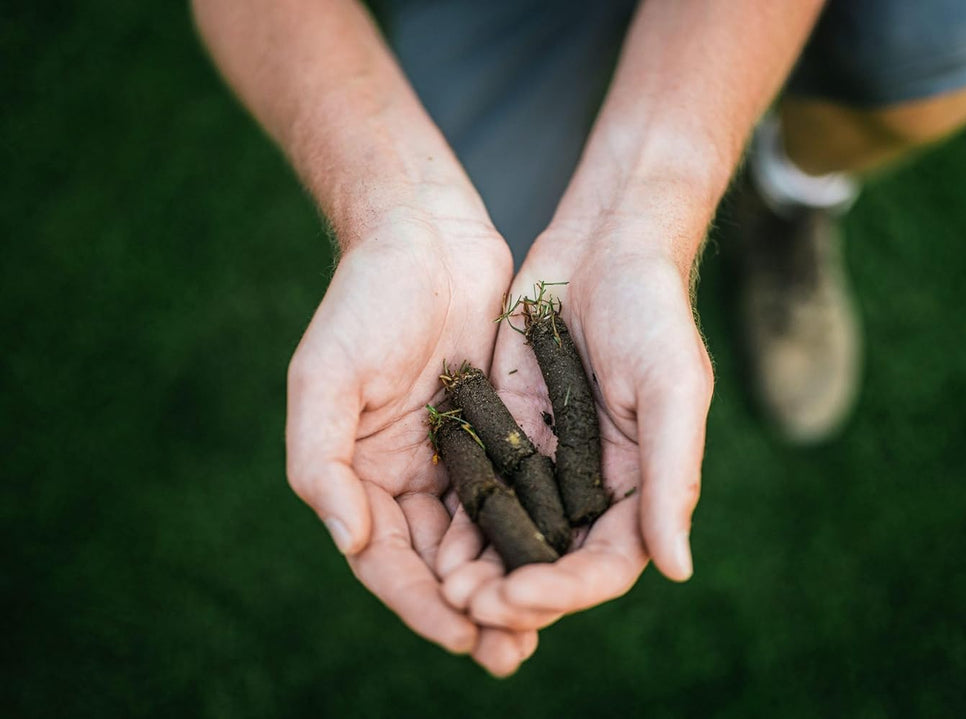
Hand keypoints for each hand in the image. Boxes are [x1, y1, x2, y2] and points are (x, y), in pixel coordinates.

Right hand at [284, 206, 535, 674]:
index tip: (463, 635)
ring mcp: (451, 458)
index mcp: (356, 475)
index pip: (386, 559)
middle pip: (435, 564)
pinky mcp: (494, 433)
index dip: (419, 603)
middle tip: (510, 656)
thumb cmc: (364, 301)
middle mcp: (403, 477)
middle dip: (469, 611)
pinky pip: (513, 496)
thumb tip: (349, 541)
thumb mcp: (323, 378)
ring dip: (505, 586)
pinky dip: (531, 534)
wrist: (425, 235)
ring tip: (538, 633)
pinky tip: (561, 563)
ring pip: (479, 541)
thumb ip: (321, 463)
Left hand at [438, 217, 713, 630]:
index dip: (564, 591)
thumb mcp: (673, 388)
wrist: (604, 245)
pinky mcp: (507, 437)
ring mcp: (547, 466)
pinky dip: (458, 520)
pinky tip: (428, 539)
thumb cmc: (653, 312)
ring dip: (479, 568)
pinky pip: (480, 490)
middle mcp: (593, 490)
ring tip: (442, 587)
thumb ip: (672, 477)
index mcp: (640, 490)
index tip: (516, 596)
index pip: (605, 566)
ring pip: (510, 538)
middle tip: (466, 605)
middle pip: (552, 565)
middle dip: (512, 593)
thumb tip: (676, 569)